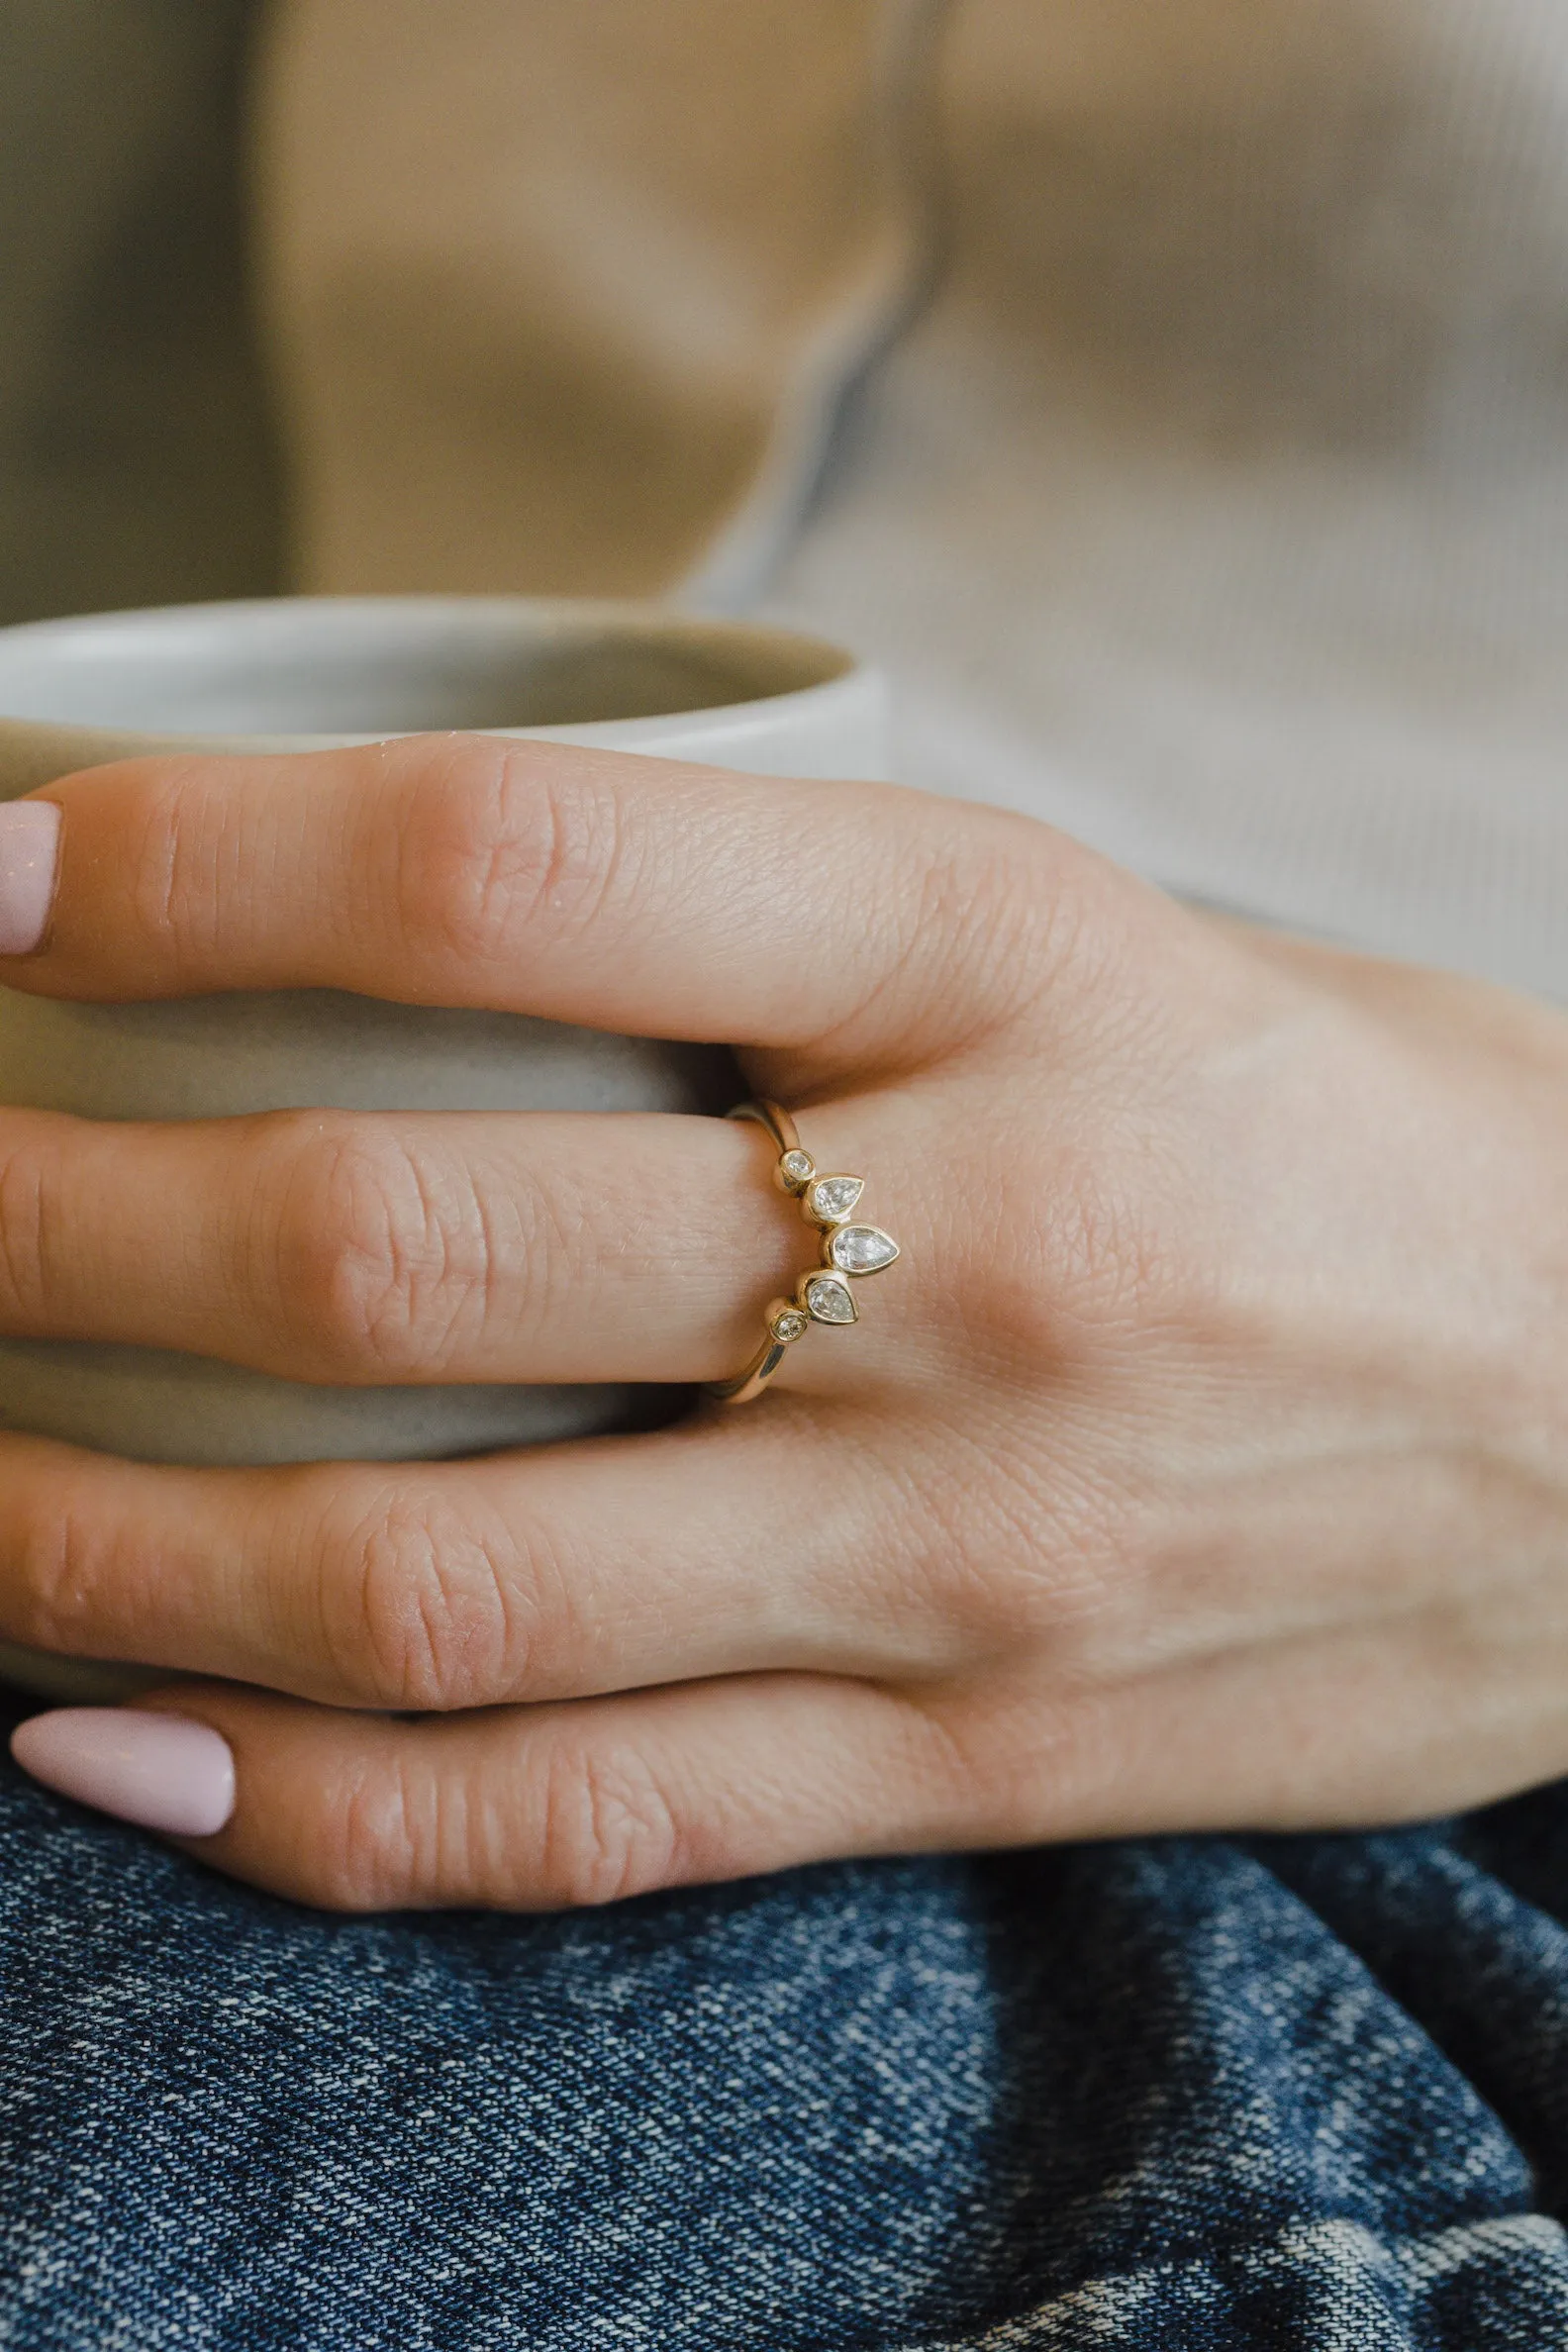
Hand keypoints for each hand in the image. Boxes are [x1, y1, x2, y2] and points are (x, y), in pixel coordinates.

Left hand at [5, 735, 1567, 1909]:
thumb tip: (392, 937)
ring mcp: (965, 1552)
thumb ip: (789, 947)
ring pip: (425, 1592)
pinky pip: (570, 1821)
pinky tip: (94, 1743)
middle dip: (46, 1224)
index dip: (199, 864)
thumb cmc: (1356, 1125)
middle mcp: (980, 1256)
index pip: (519, 877)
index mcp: (1021, 963)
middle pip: (400, 1257)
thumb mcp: (1117, 933)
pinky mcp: (974, 1764)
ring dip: (88, 1549)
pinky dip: (285, 1805)